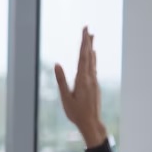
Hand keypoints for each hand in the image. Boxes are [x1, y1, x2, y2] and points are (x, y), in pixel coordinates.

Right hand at [55, 26, 105, 145]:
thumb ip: (61, 80)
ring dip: (91, 48)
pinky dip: (92, 58)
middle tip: (87, 28)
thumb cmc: (76, 113)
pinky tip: (92, 55)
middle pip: (89, 55)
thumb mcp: (65, 97)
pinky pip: (93, 67)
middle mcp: (90, 77)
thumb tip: (57, 64)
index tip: (85, 30)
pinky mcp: (95, 85)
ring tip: (91, 37)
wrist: (92, 123)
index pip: (83, 56)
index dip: (83, 42)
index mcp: (82, 79)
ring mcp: (94, 81)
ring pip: (92, 60)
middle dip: (87, 41)